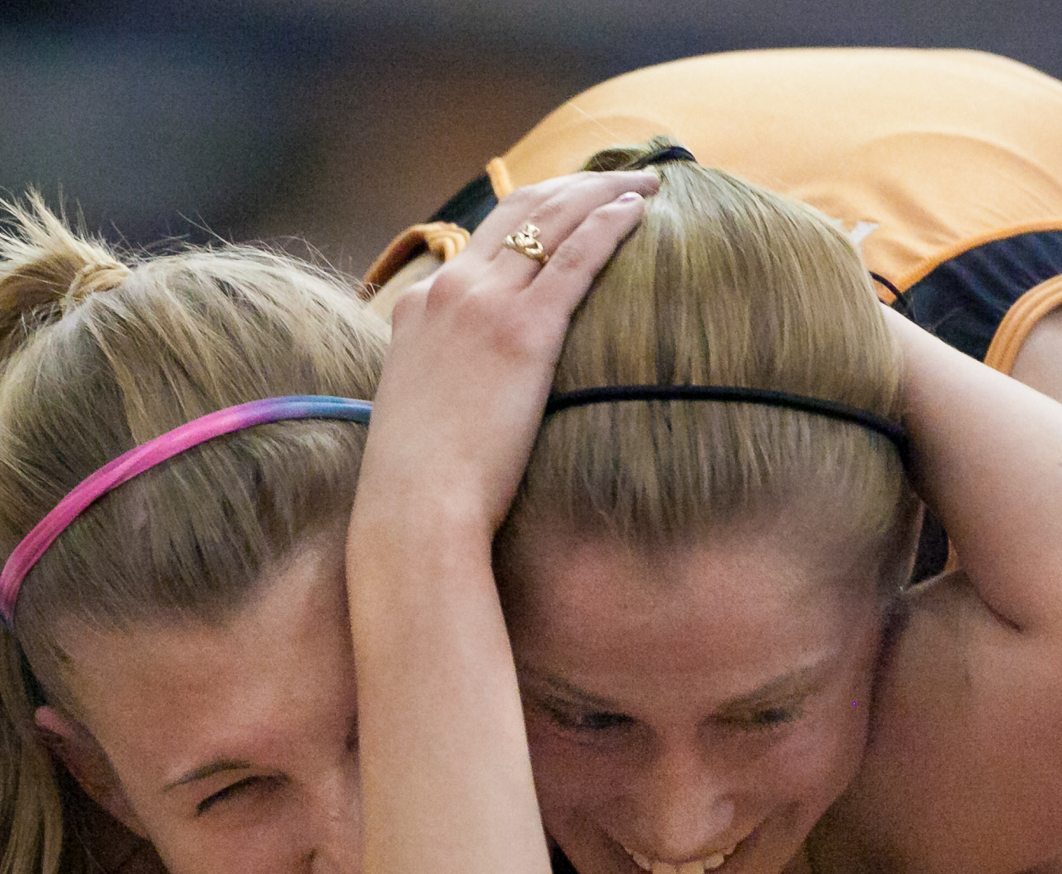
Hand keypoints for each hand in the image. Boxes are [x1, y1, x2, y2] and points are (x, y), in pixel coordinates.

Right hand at [371, 169, 656, 534]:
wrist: (416, 505)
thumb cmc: (421, 479)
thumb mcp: (422, 405)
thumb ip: (447, 373)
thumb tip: (476, 386)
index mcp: (421, 303)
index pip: (485, 234)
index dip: (538, 210)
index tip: (576, 205)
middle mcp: (451, 289)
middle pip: (522, 209)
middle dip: (577, 185)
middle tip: (623, 179)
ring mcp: (485, 305)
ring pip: (553, 220)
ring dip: (604, 192)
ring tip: (646, 184)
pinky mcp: (524, 332)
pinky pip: (576, 258)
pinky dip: (610, 225)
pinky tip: (640, 213)